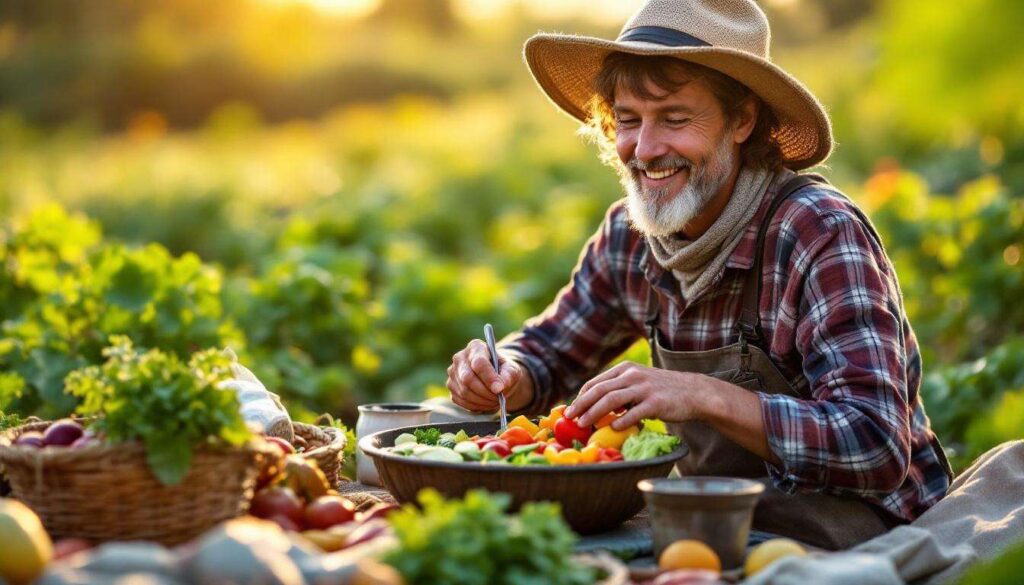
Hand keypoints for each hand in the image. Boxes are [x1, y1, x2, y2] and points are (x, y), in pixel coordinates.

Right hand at [447, 339, 525, 412]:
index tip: (499, 389)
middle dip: (485, 392)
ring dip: (482, 401)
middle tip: (498, 398)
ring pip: (464, 392)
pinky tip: (486, 403)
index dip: (489, 377)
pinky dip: (476, 406)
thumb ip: (509, 376)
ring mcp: (453, 373)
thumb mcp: (512, 370)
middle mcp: (460, 358)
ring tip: (494, 401)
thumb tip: (501, 387)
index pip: (478, 362)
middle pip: (467, 378)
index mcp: (476, 347)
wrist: (494, 379)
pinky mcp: (451, 387)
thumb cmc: (503, 371)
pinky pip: (461, 401)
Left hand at [564, 362, 698, 429]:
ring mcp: (644, 388)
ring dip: (594, 412)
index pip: (596, 382)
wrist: (693, 392)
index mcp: (625, 369)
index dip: (581, 396)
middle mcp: (633, 375)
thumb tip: (595, 407)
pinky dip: (621, 421)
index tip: (571, 409)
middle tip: (570, 417)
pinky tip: (612, 428)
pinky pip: (634, 412)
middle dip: (581, 404)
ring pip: (612, 399)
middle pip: (600, 389)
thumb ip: (619, 389)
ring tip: (583, 424)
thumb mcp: (639, 382)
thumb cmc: (662, 390)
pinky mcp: (656, 402)